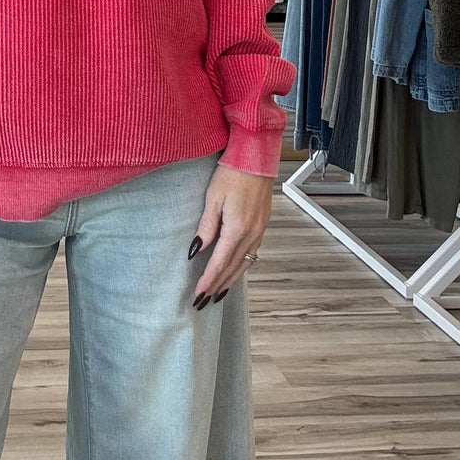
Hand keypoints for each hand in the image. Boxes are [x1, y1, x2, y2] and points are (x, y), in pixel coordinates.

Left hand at [188, 163, 274, 306]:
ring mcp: (260, 230)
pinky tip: (236, 269)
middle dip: (218, 285)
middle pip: (233, 268)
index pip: (220, 263)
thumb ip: (206, 226)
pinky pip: (253, 253)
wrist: (255, 158)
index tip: (199, 294)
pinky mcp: (263, 225)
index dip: (209, 280)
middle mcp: (252, 234)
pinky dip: (242, 266)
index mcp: (237, 229)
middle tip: (205, 300)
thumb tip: (197, 250)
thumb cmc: (232, 173)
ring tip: (219, 292)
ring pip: (245, 263)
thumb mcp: (213, 198)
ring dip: (231, 279)